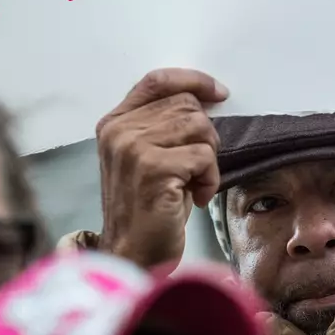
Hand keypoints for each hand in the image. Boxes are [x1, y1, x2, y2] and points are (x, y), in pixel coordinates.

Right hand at [96, 68, 228, 269]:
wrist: (133, 255)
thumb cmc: (148, 208)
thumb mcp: (148, 158)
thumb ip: (162, 125)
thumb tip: (207, 99)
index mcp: (114, 123)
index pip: (157, 80)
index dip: (193, 80)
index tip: (219, 93)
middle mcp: (119, 131)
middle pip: (187, 105)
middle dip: (205, 136)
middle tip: (198, 168)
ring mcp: (133, 148)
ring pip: (199, 127)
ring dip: (209, 158)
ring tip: (194, 183)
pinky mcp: (152, 168)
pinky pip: (203, 156)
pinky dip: (210, 178)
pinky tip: (196, 198)